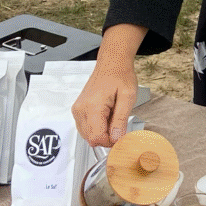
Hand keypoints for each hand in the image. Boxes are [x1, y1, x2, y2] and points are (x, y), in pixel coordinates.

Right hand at [71, 24, 145, 146]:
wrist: (112, 63)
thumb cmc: (120, 75)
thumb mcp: (127, 97)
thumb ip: (120, 120)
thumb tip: (116, 139)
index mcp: (92, 106)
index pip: (96, 138)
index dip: (110, 142)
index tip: (120, 136)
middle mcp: (81, 109)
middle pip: (91, 139)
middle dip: (106, 137)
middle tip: (118, 124)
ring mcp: (77, 109)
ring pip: (87, 135)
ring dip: (101, 132)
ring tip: (112, 117)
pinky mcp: (77, 109)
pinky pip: (85, 128)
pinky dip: (96, 127)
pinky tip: (105, 117)